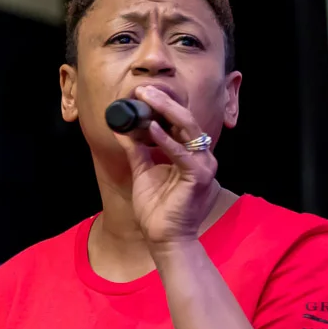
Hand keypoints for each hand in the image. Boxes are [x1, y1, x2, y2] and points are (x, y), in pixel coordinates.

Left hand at [116, 85, 219, 246]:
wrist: (165, 240)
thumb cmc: (158, 210)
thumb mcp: (143, 171)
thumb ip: (137, 149)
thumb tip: (124, 128)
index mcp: (191, 154)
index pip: (179, 122)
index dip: (162, 105)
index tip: (141, 92)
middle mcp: (201, 157)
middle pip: (185, 119)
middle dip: (163, 101)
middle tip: (142, 88)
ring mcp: (203, 166)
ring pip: (188, 129)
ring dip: (166, 111)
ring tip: (147, 97)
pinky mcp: (198, 178)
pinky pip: (182, 154)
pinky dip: (166, 140)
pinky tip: (151, 127)